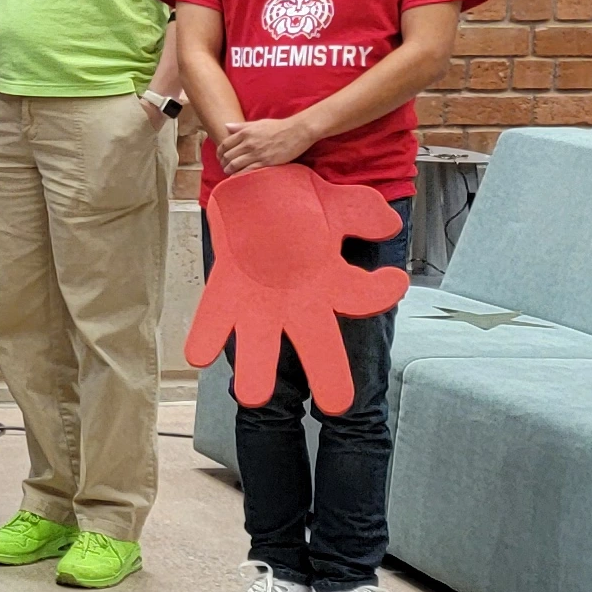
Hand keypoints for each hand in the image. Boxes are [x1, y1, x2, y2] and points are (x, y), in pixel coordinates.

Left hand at [184, 164, 411, 414]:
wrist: (257, 185)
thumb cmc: (301, 203)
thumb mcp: (335, 204)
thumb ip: (360, 213)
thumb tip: (389, 223)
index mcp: (329, 284)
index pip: (360, 295)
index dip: (378, 290)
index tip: (394, 280)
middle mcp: (298, 302)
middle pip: (316, 343)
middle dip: (326, 374)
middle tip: (337, 406)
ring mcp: (261, 300)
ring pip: (262, 341)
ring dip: (256, 368)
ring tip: (251, 397)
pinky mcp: (227, 288)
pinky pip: (215, 315)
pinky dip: (207, 335)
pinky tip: (197, 357)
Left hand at [212, 112, 319, 173]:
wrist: (297, 131)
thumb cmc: (278, 127)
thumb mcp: (258, 123)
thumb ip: (241, 126)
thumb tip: (226, 126)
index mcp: (245, 133)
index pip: (225, 144)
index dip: (219, 153)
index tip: (220, 157)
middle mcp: (249, 143)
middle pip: (228, 156)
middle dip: (223, 163)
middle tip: (224, 167)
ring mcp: (257, 153)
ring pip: (235, 164)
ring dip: (229, 170)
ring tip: (229, 172)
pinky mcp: (265, 162)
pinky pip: (247, 171)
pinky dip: (239, 175)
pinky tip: (237, 178)